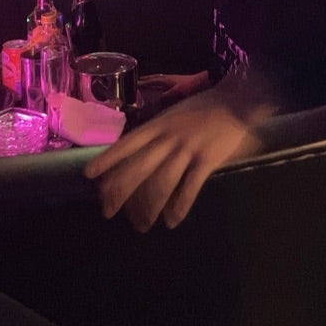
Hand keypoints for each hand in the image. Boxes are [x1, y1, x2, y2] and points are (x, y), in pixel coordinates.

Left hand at [84, 91, 262, 231]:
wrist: (236, 101)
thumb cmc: (202, 108)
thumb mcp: (173, 113)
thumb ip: (157, 130)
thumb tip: (137, 151)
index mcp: (158, 124)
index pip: (127, 143)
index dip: (107, 159)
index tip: (89, 175)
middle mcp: (169, 137)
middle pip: (139, 167)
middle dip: (120, 191)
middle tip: (107, 211)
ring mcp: (188, 149)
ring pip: (162, 182)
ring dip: (149, 206)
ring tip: (142, 224)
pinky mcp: (206, 160)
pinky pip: (190, 188)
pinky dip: (180, 207)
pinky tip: (172, 221)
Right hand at [138, 70, 210, 108]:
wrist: (205, 82)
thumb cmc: (192, 85)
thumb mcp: (177, 91)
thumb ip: (166, 96)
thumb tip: (157, 100)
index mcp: (166, 79)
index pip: (152, 80)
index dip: (143, 83)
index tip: (135, 84)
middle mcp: (169, 79)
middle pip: (155, 79)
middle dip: (146, 81)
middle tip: (138, 83)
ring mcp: (175, 81)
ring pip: (160, 81)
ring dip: (153, 83)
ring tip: (148, 86)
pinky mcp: (180, 85)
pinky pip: (166, 85)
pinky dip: (161, 87)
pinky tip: (163, 93)